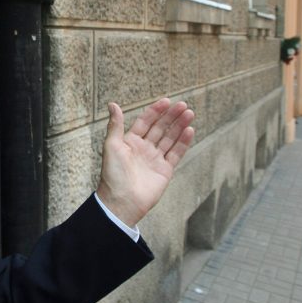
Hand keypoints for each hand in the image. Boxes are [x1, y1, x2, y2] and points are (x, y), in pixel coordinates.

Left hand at [97, 98, 194, 226]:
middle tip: (183, 105)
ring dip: (179, 126)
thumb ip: (115, 125)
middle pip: (160, 128)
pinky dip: (183, 142)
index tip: (166, 101)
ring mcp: (155, 159)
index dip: (155, 111)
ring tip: (189, 114)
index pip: (145, 121)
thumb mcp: (111, 146)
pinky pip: (176, 153)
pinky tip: (190, 130)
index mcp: (130, 141)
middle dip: (171, 116)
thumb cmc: (113, 174)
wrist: (121, 201)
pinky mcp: (165, 170)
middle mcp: (144, 149)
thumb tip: (112, 104)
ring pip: (170, 138)